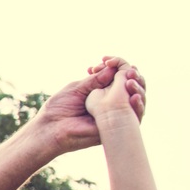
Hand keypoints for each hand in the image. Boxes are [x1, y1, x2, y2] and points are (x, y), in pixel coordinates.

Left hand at [31, 56, 145, 153]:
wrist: (51, 130)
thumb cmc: (58, 109)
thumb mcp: (77, 88)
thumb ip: (96, 80)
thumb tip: (115, 68)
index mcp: (101, 92)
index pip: (118, 76)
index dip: (118, 66)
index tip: (107, 59)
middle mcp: (111, 102)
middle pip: (131, 86)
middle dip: (133, 75)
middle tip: (129, 69)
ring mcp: (115, 115)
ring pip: (136, 100)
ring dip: (138, 88)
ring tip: (130, 80)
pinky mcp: (117, 128)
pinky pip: (135, 118)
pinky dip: (138, 106)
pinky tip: (134, 96)